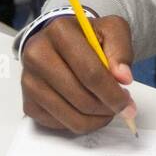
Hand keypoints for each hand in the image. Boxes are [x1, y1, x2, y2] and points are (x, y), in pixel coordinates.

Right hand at [20, 14, 136, 133]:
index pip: (90, 72)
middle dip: (106, 108)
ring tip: (105, 108)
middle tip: (120, 107)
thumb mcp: (111, 30)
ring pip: (70, 116)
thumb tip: (123, 77)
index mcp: (59, 31)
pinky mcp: (28, 103)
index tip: (127, 104)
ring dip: (95, 119)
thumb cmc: (87, 38)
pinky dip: (79, 123)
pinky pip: (59, 125)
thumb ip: (121, 50)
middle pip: (81, 98)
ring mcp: (29, 81)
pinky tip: (87, 110)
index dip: (113, 94)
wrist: (62, 44)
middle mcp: (37, 54)